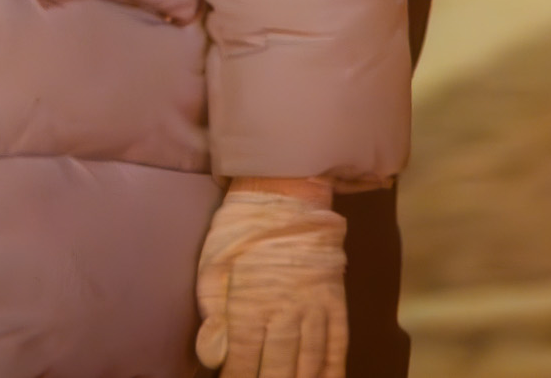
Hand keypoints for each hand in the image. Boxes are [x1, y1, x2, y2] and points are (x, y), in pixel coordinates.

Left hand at [196, 182, 345, 377]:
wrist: (286, 191)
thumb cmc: (241, 230)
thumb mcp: (212, 266)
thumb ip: (213, 315)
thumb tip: (213, 356)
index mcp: (251, 306)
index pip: (242, 364)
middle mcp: (286, 314)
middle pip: (279, 372)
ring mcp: (315, 310)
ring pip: (308, 366)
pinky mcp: (335, 303)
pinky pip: (337, 347)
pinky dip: (332, 372)